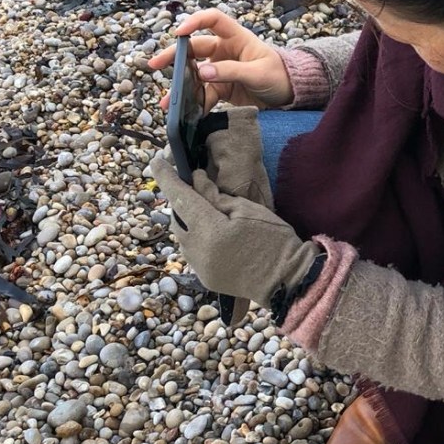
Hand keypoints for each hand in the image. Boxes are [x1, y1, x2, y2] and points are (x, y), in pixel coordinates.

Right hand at [146, 10, 293, 114]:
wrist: (289, 97)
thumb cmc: (279, 76)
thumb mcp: (258, 73)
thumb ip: (231, 71)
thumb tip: (203, 73)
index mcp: (237, 38)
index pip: (213, 20)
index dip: (195, 21)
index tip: (179, 32)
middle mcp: (225, 51)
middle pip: (195, 49)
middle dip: (174, 57)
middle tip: (155, 64)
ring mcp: (222, 70)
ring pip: (195, 74)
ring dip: (181, 86)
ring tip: (167, 100)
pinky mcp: (222, 88)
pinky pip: (204, 94)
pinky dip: (195, 103)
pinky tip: (187, 112)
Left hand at [149, 154, 319, 308]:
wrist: (287, 281)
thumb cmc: (274, 239)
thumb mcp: (247, 209)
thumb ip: (216, 195)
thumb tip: (195, 181)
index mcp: (210, 229)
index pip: (180, 197)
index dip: (166, 178)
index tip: (156, 162)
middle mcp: (198, 250)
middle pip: (177, 218)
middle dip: (182, 202)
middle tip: (195, 190)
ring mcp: (200, 267)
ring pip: (182, 237)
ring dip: (189, 222)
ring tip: (207, 214)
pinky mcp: (205, 278)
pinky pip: (192, 252)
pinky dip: (196, 239)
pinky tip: (213, 235)